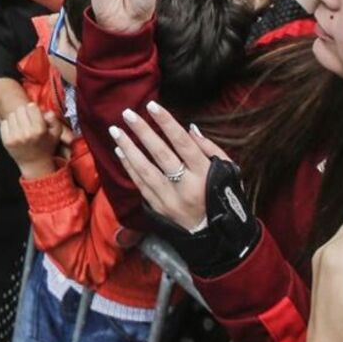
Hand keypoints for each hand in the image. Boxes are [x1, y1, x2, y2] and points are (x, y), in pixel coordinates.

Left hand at [1, 102, 63, 179]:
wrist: (35, 164)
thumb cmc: (45, 148)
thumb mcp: (56, 134)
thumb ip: (54, 120)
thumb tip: (47, 113)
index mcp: (39, 130)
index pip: (31, 107)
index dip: (33, 109)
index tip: (34, 114)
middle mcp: (26, 133)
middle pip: (20, 109)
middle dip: (24, 112)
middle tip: (28, 120)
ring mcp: (15, 137)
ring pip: (11, 115)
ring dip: (16, 118)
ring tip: (22, 126)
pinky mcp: (7, 141)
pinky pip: (4, 123)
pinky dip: (8, 125)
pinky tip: (15, 131)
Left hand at [109, 100, 229, 230]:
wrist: (214, 236)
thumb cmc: (221, 196)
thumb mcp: (227, 172)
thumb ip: (210, 149)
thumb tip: (190, 128)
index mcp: (205, 174)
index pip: (183, 143)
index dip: (167, 123)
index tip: (152, 106)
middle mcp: (186, 186)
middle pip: (161, 154)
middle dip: (143, 132)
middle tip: (127, 114)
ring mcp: (170, 199)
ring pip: (145, 170)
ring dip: (129, 149)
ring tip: (116, 131)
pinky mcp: (158, 208)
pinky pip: (141, 185)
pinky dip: (129, 167)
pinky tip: (120, 152)